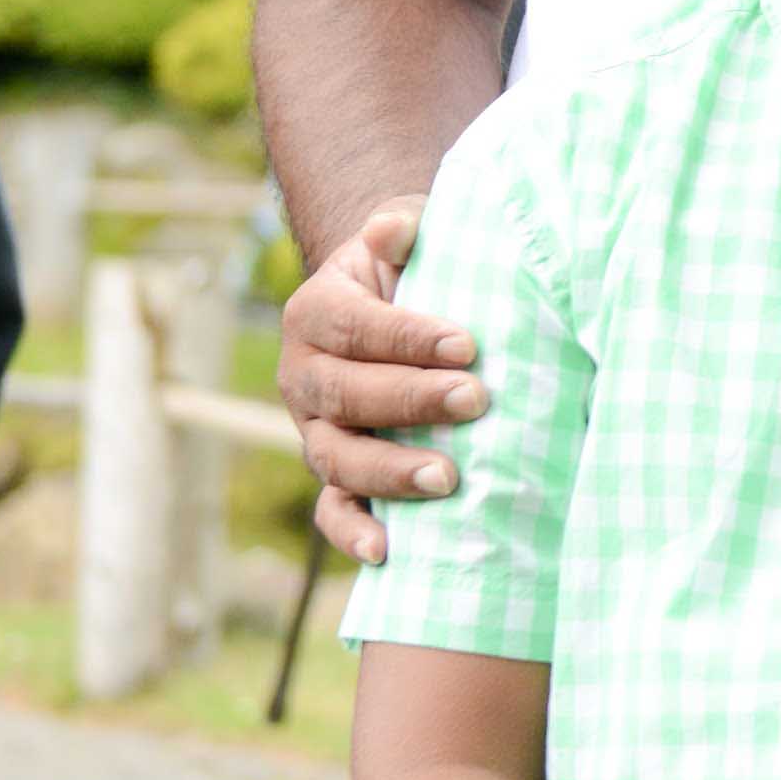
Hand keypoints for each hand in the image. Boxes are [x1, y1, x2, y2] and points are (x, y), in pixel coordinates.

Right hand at [277, 199, 482, 565]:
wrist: (395, 304)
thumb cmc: (412, 267)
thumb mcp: (404, 237)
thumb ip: (401, 228)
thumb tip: (396, 229)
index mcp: (314, 313)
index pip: (354, 327)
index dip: (407, 335)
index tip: (467, 343)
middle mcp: (303, 375)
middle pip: (346, 394)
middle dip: (412, 400)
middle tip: (477, 400)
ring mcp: (314, 429)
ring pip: (337, 457)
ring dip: (390, 471)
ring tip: (449, 477)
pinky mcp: (334, 472)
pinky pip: (331, 508)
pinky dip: (352, 531)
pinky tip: (388, 551)